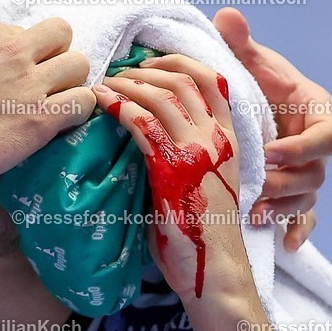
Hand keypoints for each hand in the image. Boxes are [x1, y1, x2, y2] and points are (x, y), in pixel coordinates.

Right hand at [0, 18, 94, 188]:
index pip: (25, 30)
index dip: (26, 53)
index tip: (16, 74)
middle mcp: (13, 49)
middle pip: (62, 34)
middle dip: (58, 56)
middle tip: (46, 82)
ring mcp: (31, 82)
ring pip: (79, 65)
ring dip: (72, 83)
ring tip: (57, 103)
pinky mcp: (42, 116)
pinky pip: (83, 102)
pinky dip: (79, 112)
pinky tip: (63, 124)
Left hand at [94, 55, 250, 300]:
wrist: (214, 268)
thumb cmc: (202, 232)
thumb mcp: (203, 181)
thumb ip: (187, 152)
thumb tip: (151, 134)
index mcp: (229, 139)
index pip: (212, 79)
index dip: (179, 61)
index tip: (150, 62)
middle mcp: (216, 139)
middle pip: (183, 79)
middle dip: (146, 68)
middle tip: (118, 71)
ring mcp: (196, 152)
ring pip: (161, 96)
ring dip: (128, 83)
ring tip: (104, 84)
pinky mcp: (173, 169)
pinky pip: (143, 124)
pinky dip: (119, 106)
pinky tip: (102, 103)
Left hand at [214, 8, 331, 250]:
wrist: (250, 105)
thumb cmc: (255, 81)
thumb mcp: (248, 63)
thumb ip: (240, 43)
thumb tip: (227, 16)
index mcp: (316, 113)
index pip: (328, 137)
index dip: (303, 148)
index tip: (271, 152)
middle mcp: (316, 147)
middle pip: (317, 174)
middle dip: (287, 184)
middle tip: (255, 187)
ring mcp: (307, 172)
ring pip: (307, 199)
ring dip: (284, 209)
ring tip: (256, 215)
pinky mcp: (294, 192)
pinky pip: (304, 219)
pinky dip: (297, 232)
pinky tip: (285, 245)